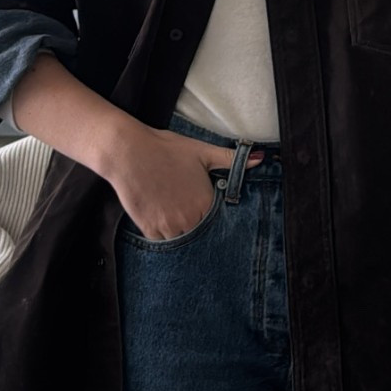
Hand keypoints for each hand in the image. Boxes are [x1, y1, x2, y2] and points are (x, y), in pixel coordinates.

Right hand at [105, 123, 264, 240]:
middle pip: (198, 231)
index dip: (207, 211)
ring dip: (178, 229)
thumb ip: (231, 160)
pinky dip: (160, 232)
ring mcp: (168, 227)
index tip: (197, 202)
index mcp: (205, 202)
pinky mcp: (149, 229)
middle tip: (180, 203)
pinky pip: (161, 241)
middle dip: (193, 222)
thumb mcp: (202, 151)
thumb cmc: (166, 149)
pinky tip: (157, 212)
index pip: (215, 220)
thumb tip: (262, 158)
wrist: (128, 152)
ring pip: (180, 239)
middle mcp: (190, 219)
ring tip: (169, 207)